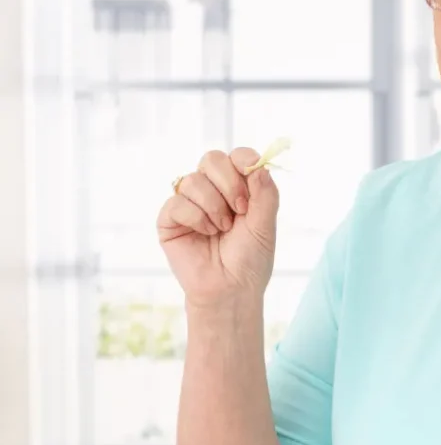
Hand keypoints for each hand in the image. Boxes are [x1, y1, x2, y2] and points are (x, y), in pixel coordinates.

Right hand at [157, 148, 279, 310]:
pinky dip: (196, 218)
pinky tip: (206, 234)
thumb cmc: (250, 258)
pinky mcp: (170, 219)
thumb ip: (266, 193)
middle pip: (212, 159)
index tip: (252, 176)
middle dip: (229, 183)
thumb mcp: (266, 224)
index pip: (237, 156)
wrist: (231, 288)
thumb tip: (259, 165)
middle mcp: (212, 190)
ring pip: (194, 180)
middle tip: (240, 210)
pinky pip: (177, 202)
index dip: (243, 160)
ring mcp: (189, 203)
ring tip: (223, 229)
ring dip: (214, 206)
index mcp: (238, 187)